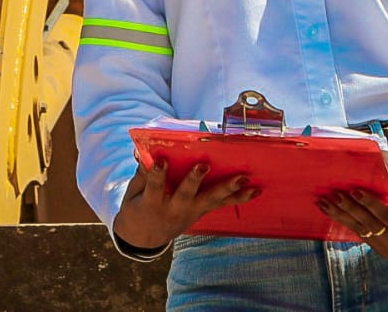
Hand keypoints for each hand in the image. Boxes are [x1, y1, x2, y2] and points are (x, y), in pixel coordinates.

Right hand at [113, 160, 257, 249]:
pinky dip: (239, 197)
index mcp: (152, 204)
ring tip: (244, 178)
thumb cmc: (136, 208)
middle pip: (187, 194)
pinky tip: (256, 190)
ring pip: (211, 200)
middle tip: (203, 165)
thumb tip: (141, 149)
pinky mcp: (202, 212)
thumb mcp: (132, 193)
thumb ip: (140, 173)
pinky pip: (221, 204)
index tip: (162, 160)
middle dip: (195, 180)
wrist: (145, 238)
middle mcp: (175, 209)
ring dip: (228, 188)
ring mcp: (191, 212)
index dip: (158, 174)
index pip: (155, 187)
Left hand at [317, 188, 387, 259]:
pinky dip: (346, 222)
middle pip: (370, 225)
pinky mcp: (382, 248)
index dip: (370, 204)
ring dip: (341, 216)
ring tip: (324, 203)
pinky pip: (362, 234)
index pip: (386, 217)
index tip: (354, 190)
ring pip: (361, 231)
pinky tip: (332, 212)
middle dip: (349, 209)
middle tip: (332, 194)